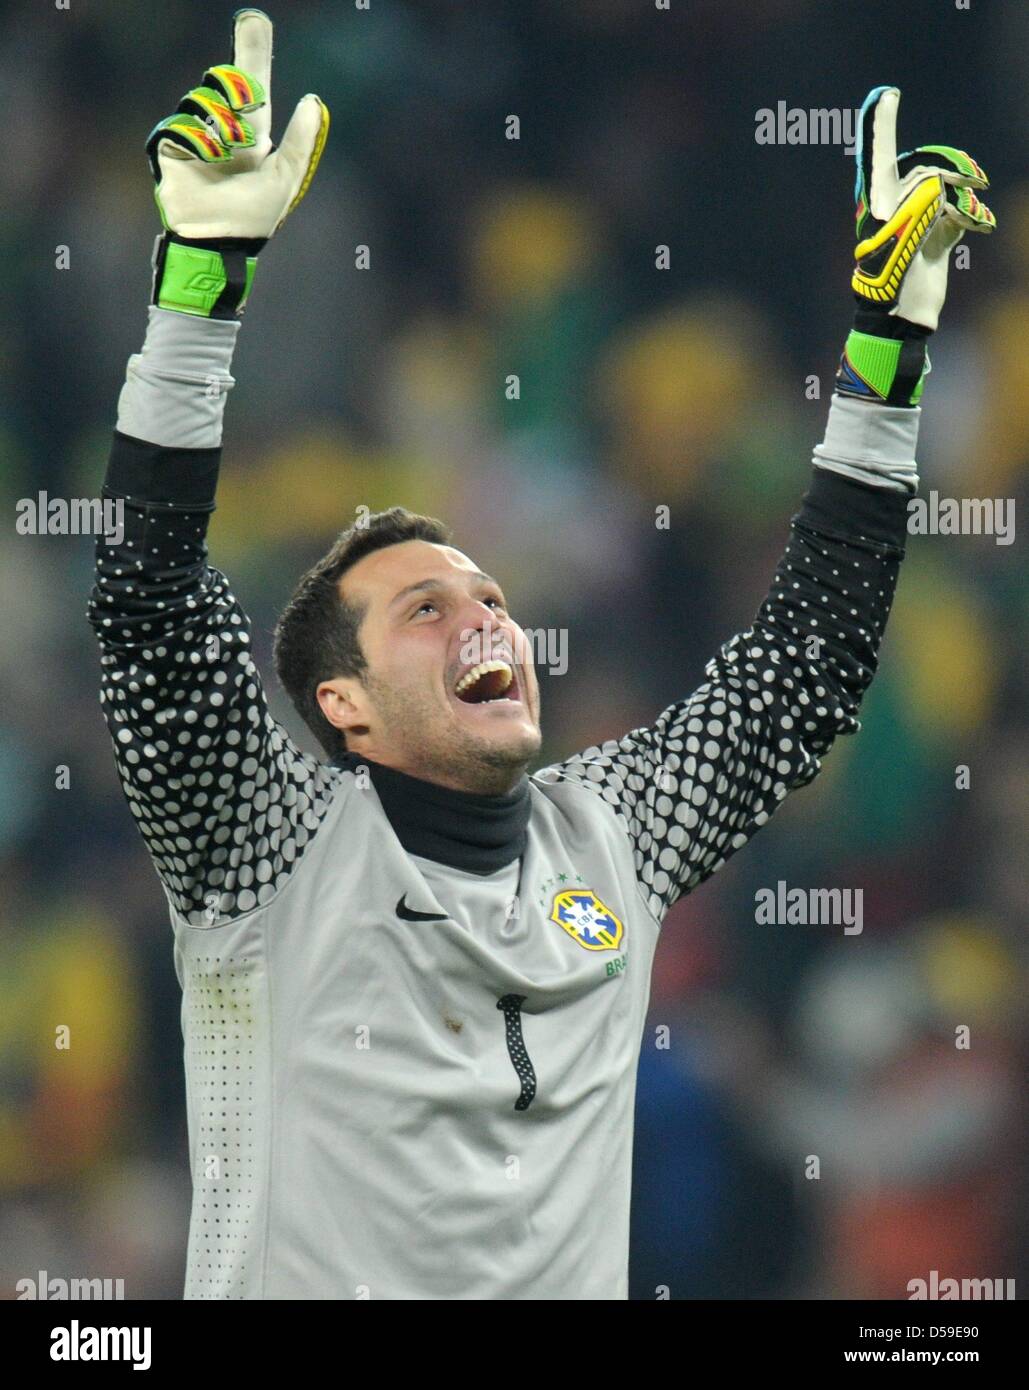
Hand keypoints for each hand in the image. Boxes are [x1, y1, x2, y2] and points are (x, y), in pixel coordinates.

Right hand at [144, 9, 328, 317]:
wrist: (219, 240)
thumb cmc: (254, 217)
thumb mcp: (285, 177)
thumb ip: (299, 140)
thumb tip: (312, 99)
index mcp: (250, 132)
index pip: (251, 83)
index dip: (252, 50)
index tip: (255, 18)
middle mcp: (220, 126)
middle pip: (225, 80)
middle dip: (237, 95)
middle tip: (244, 126)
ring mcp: (193, 133)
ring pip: (204, 99)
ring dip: (221, 128)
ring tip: (225, 158)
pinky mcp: (169, 143)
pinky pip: (183, 123)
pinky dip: (199, 141)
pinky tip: (206, 162)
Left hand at [851, 85, 994, 332]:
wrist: (901, 320)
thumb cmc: (891, 280)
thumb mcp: (903, 236)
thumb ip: (921, 201)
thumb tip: (941, 185)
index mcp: (878, 203)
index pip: (879, 156)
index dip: (882, 124)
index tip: (887, 93)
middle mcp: (895, 208)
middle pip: (927, 169)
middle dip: (952, 169)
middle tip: (974, 179)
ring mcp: (916, 221)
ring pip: (946, 190)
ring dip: (965, 198)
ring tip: (976, 215)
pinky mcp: (934, 236)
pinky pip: (957, 213)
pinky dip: (970, 218)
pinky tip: (980, 228)